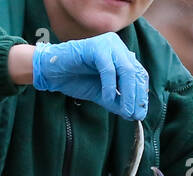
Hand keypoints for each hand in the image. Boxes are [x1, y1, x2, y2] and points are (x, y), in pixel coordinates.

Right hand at [31, 34, 148, 119]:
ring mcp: (107, 44)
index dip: (141, 95)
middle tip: (133, 115)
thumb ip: (118, 102)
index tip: (139, 113)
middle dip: (136, 96)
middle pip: (135, 73)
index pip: (139, 75)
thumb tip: (134, 114)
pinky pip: (109, 69)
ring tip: (124, 111)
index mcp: (121, 55)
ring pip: (126, 70)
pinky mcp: (96, 47)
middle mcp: (117, 46)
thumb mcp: (102, 94)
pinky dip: (110, 87)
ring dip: (127, 94)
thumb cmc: (76, 80)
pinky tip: (106, 99)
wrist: (52, 72)